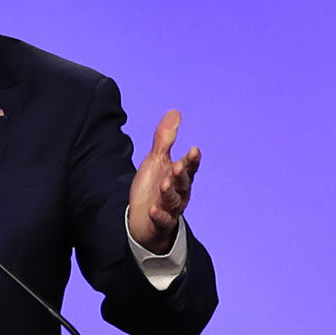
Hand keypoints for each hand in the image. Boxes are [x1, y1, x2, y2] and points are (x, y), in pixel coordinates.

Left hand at [128, 110, 199, 253]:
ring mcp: (170, 208)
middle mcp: (179, 192)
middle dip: (182, 175)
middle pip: (184, 183)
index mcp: (179, 176)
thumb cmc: (153, 186)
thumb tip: (175, 112)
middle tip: (178, 166)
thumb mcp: (157, 160)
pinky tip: (153, 210)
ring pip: (173, 201)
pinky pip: (162, 220)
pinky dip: (159, 216)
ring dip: (170, 192)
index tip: (193, 149)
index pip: (189, 166)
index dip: (192, 159)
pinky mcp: (159, 222)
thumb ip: (165, 139)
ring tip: (164, 184)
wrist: (142, 217)